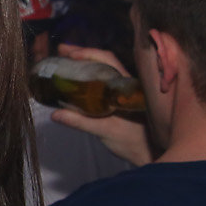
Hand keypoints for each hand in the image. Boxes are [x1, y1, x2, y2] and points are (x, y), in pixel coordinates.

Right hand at [51, 44, 153, 165]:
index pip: (107, 60)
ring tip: (66, 61)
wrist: (150, 154)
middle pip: (103, 62)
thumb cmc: (133, 142)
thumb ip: (80, 122)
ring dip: (85, 64)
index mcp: (126, 86)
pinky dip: (89, 76)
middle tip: (61, 51)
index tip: (69, 53)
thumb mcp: (105, 131)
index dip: (88, 54)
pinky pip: (103, 82)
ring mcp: (123, 92)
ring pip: (104, 71)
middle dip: (82, 55)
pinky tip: (78, 80)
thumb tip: (55, 114)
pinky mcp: (120, 101)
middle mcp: (126, 85)